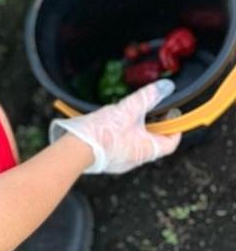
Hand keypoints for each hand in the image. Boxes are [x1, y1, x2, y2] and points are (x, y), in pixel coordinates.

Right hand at [49, 80, 180, 173]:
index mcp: (148, 150)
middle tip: (147, 110)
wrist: (75, 150)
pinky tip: (110, 127)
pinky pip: (119, 148)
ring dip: (134, 132)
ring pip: (135, 145)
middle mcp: (136, 160)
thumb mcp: (128, 109)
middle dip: (152, 126)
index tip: (171, 114)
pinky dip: (120, 137)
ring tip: (126, 116)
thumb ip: (147, 97)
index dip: (174, 127)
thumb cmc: (103, 133)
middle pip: (152, 142)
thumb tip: (165, 87)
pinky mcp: (106, 161)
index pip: (171, 142)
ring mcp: (120, 163)